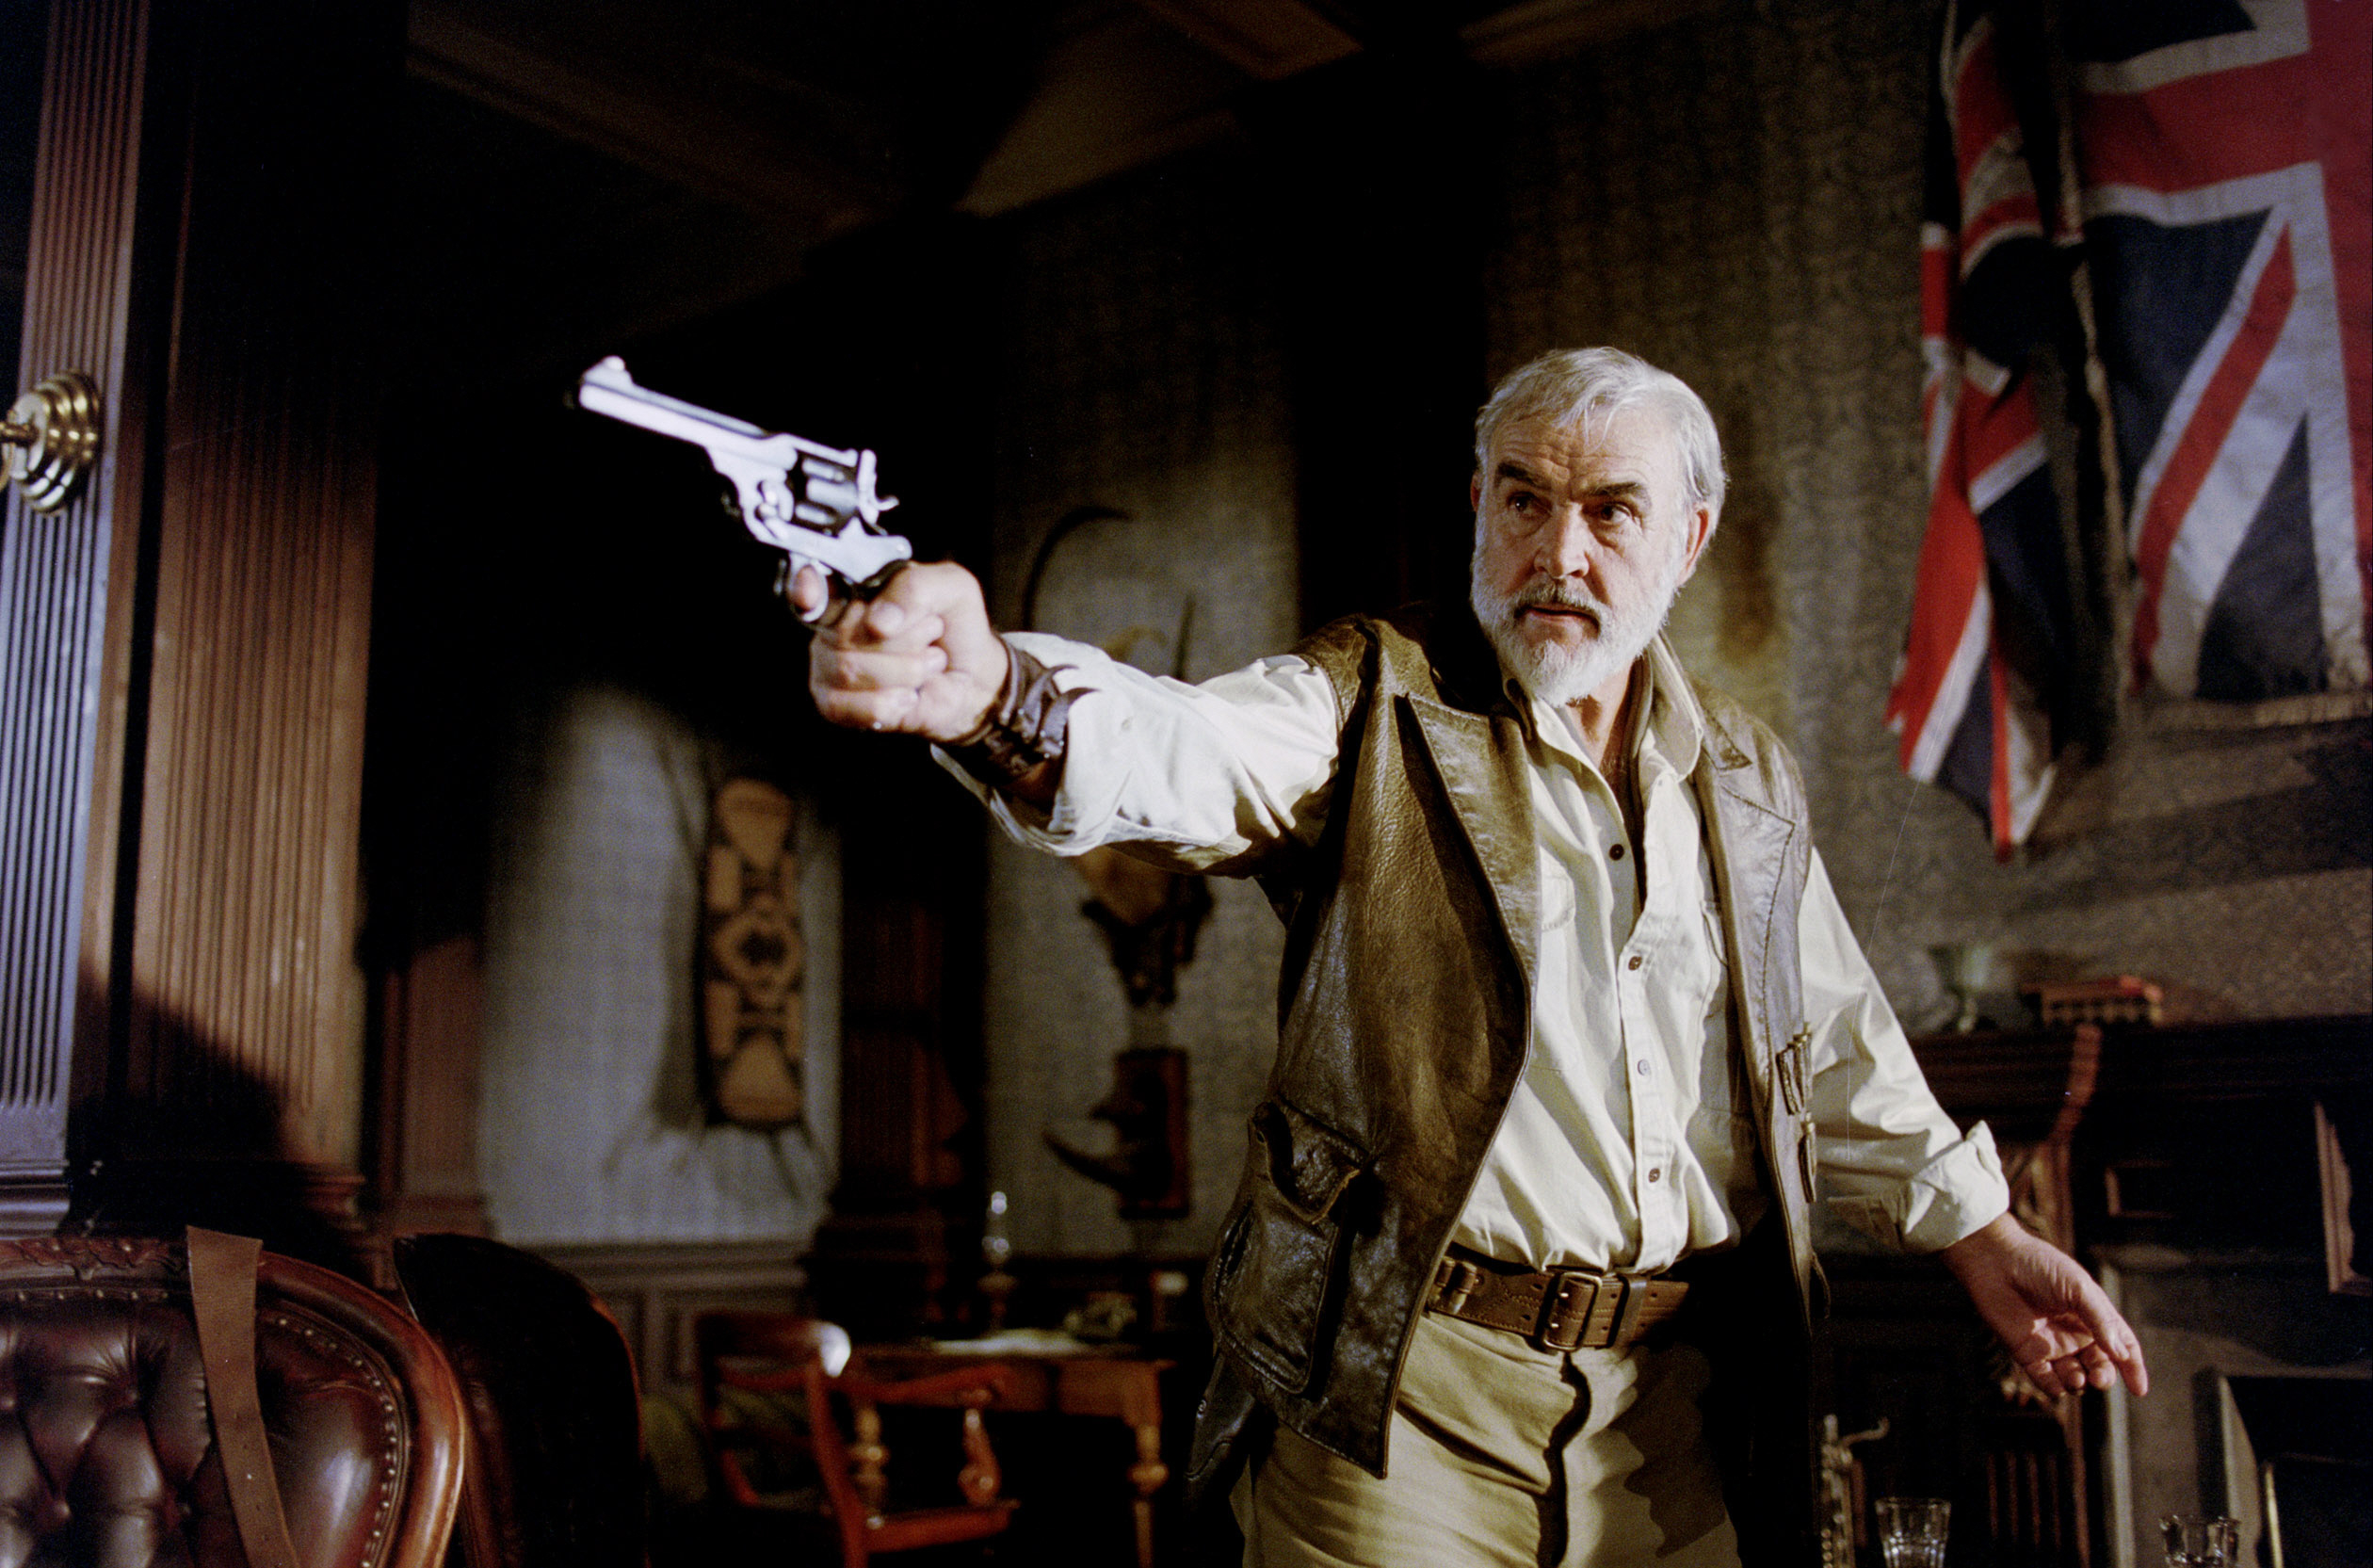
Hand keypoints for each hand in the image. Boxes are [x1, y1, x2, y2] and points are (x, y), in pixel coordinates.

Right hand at [797, 561, 1009, 742]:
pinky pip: (847, 706)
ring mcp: (829, 665)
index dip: (806, 587)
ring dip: (904, 669)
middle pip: (844, 631)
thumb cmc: (955, 627)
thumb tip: (878, 621)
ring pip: (848, 669)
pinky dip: (889, 702)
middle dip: (903, 637)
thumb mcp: (952, 588)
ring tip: (928, 663)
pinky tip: (909, 695)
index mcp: (856, 588)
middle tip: (931, 632)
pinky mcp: (836, 704)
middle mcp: (833, 625)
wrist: (973, 679)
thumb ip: (916, 587)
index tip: (811, 594)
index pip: (813, 583)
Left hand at [1940, 1213, 2147, 1396]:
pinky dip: (2054, 1388)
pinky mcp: (2026, 1352)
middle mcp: (2074, 1332)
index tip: (2139, 1390)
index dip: (2132, 1367)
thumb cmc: (2039, 1267)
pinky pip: (2044, 1379)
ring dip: (2079, 1383)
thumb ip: (2101, 1320)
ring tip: (2077, 1378)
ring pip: (2074, 1376)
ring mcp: (2050, 1344)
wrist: (1995, 1261)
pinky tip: (2058, 1387)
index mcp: (2092, 1315)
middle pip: (2099, 1365)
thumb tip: (2121, 1354)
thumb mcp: (2078, 1288)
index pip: (2120, 1346)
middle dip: (2104, 1376)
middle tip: (2099, 1379)